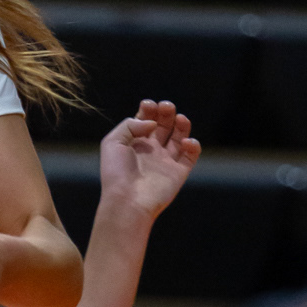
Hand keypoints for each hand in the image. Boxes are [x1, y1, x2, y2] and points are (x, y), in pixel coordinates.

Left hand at [97, 102, 199, 227]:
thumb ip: (130, 125)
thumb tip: (152, 122)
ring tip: (180, 118)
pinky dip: (193, 145)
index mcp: (134, 143)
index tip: (149, 105)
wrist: (127, 200)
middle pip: (163, 125)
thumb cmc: (116, 173)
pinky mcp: (178, 173)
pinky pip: (190, 155)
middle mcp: (151, 150)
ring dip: (182, 124)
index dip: (149, 109)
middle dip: (166, 112)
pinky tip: (186, 142)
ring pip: (179, 137)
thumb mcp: (113, 142)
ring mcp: (165, 161)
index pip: (145, 120)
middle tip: (166, 107)